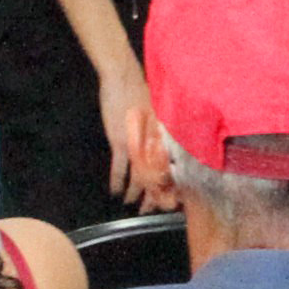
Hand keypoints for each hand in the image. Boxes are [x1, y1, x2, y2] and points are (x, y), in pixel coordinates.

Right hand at [99, 61, 174, 210]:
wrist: (124, 79)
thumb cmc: (143, 92)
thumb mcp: (161, 113)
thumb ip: (166, 131)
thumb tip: (169, 144)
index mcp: (168, 139)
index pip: (173, 170)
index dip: (172, 187)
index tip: (171, 200)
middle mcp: (157, 145)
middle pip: (158, 178)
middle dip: (154, 197)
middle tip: (150, 210)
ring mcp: (139, 145)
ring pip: (139, 178)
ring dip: (135, 194)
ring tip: (131, 204)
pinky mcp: (121, 142)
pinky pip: (120, 169)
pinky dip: (117, 181)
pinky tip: (115, 191)